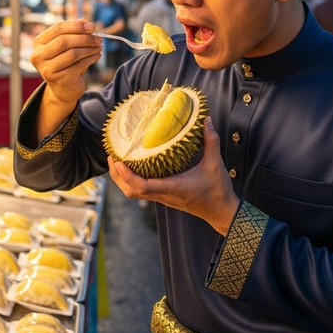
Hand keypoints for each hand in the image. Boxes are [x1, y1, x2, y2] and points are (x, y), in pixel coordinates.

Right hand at [29, 19, 102, 135]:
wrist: (63, 88)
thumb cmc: (66, 62)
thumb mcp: (68, 45)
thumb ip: (74, 32)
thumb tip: (85, 21)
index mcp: (39, 42)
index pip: (57, 28)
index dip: (76, 25)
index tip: (92, 26)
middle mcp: (39, 55)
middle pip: (64, 41)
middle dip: (84, 38)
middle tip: (99, 38)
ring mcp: (47, 69)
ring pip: (72, 54)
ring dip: (89, 49)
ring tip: (99, 47)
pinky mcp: (58, 79)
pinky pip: (78, 65)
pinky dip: (91, 58)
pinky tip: (96, 56)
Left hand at [107, 117, 239, 235]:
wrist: (221, 211)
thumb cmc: (217, 190)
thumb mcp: (215, 164)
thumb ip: (211, 141)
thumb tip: (207, 120)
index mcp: (172, 188)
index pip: (143, 187)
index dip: (127, 175)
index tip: (117, 161)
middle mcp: (164, 195)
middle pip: (130, 191)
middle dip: (117, 175)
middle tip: (112, 155)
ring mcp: (163, 197)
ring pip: (134, 192)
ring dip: (122, 178)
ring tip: (117, 159)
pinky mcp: (164, 197)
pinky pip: (142, 190)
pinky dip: (132, 179)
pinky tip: (134, 165)